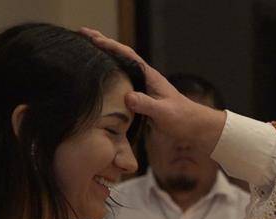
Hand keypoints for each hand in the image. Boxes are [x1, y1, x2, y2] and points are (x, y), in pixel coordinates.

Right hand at [79, 27, 226, 155]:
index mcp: (149, 76)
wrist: (193, 127)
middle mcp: (144, 78)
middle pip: (119, 56)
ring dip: (103, 58)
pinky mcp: (139, 98)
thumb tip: (127, 97)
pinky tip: (97, 76)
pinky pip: (120, 82)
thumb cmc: (182, 118)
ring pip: (118, 68)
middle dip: (102, 44)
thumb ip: (147, 105)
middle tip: (82, 34)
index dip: (109, 46)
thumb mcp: (164, 112)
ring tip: (84, 50)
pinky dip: (108, 75)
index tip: (93, 38)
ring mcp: (141, 87)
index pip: (127, 55)